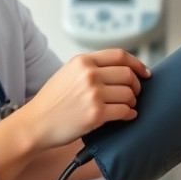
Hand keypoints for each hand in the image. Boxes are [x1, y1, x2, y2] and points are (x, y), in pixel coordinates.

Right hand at [15, 49, 149, 149]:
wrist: (36, 123)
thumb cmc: (52, 102)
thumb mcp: (68, 73)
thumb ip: (90, 68)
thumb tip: (121, 70)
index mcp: (82, 61)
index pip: (120, 56)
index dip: (137, 64)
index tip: (144, 73)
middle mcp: (89, 74)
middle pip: (128, 75)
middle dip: (136, 86)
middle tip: (134, 94)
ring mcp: (93, 93)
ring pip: (129, 94)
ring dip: (132, 102)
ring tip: (127, 106)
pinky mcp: (96, 114)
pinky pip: (125, 111)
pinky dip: (130, 114)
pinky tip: (127, 116)